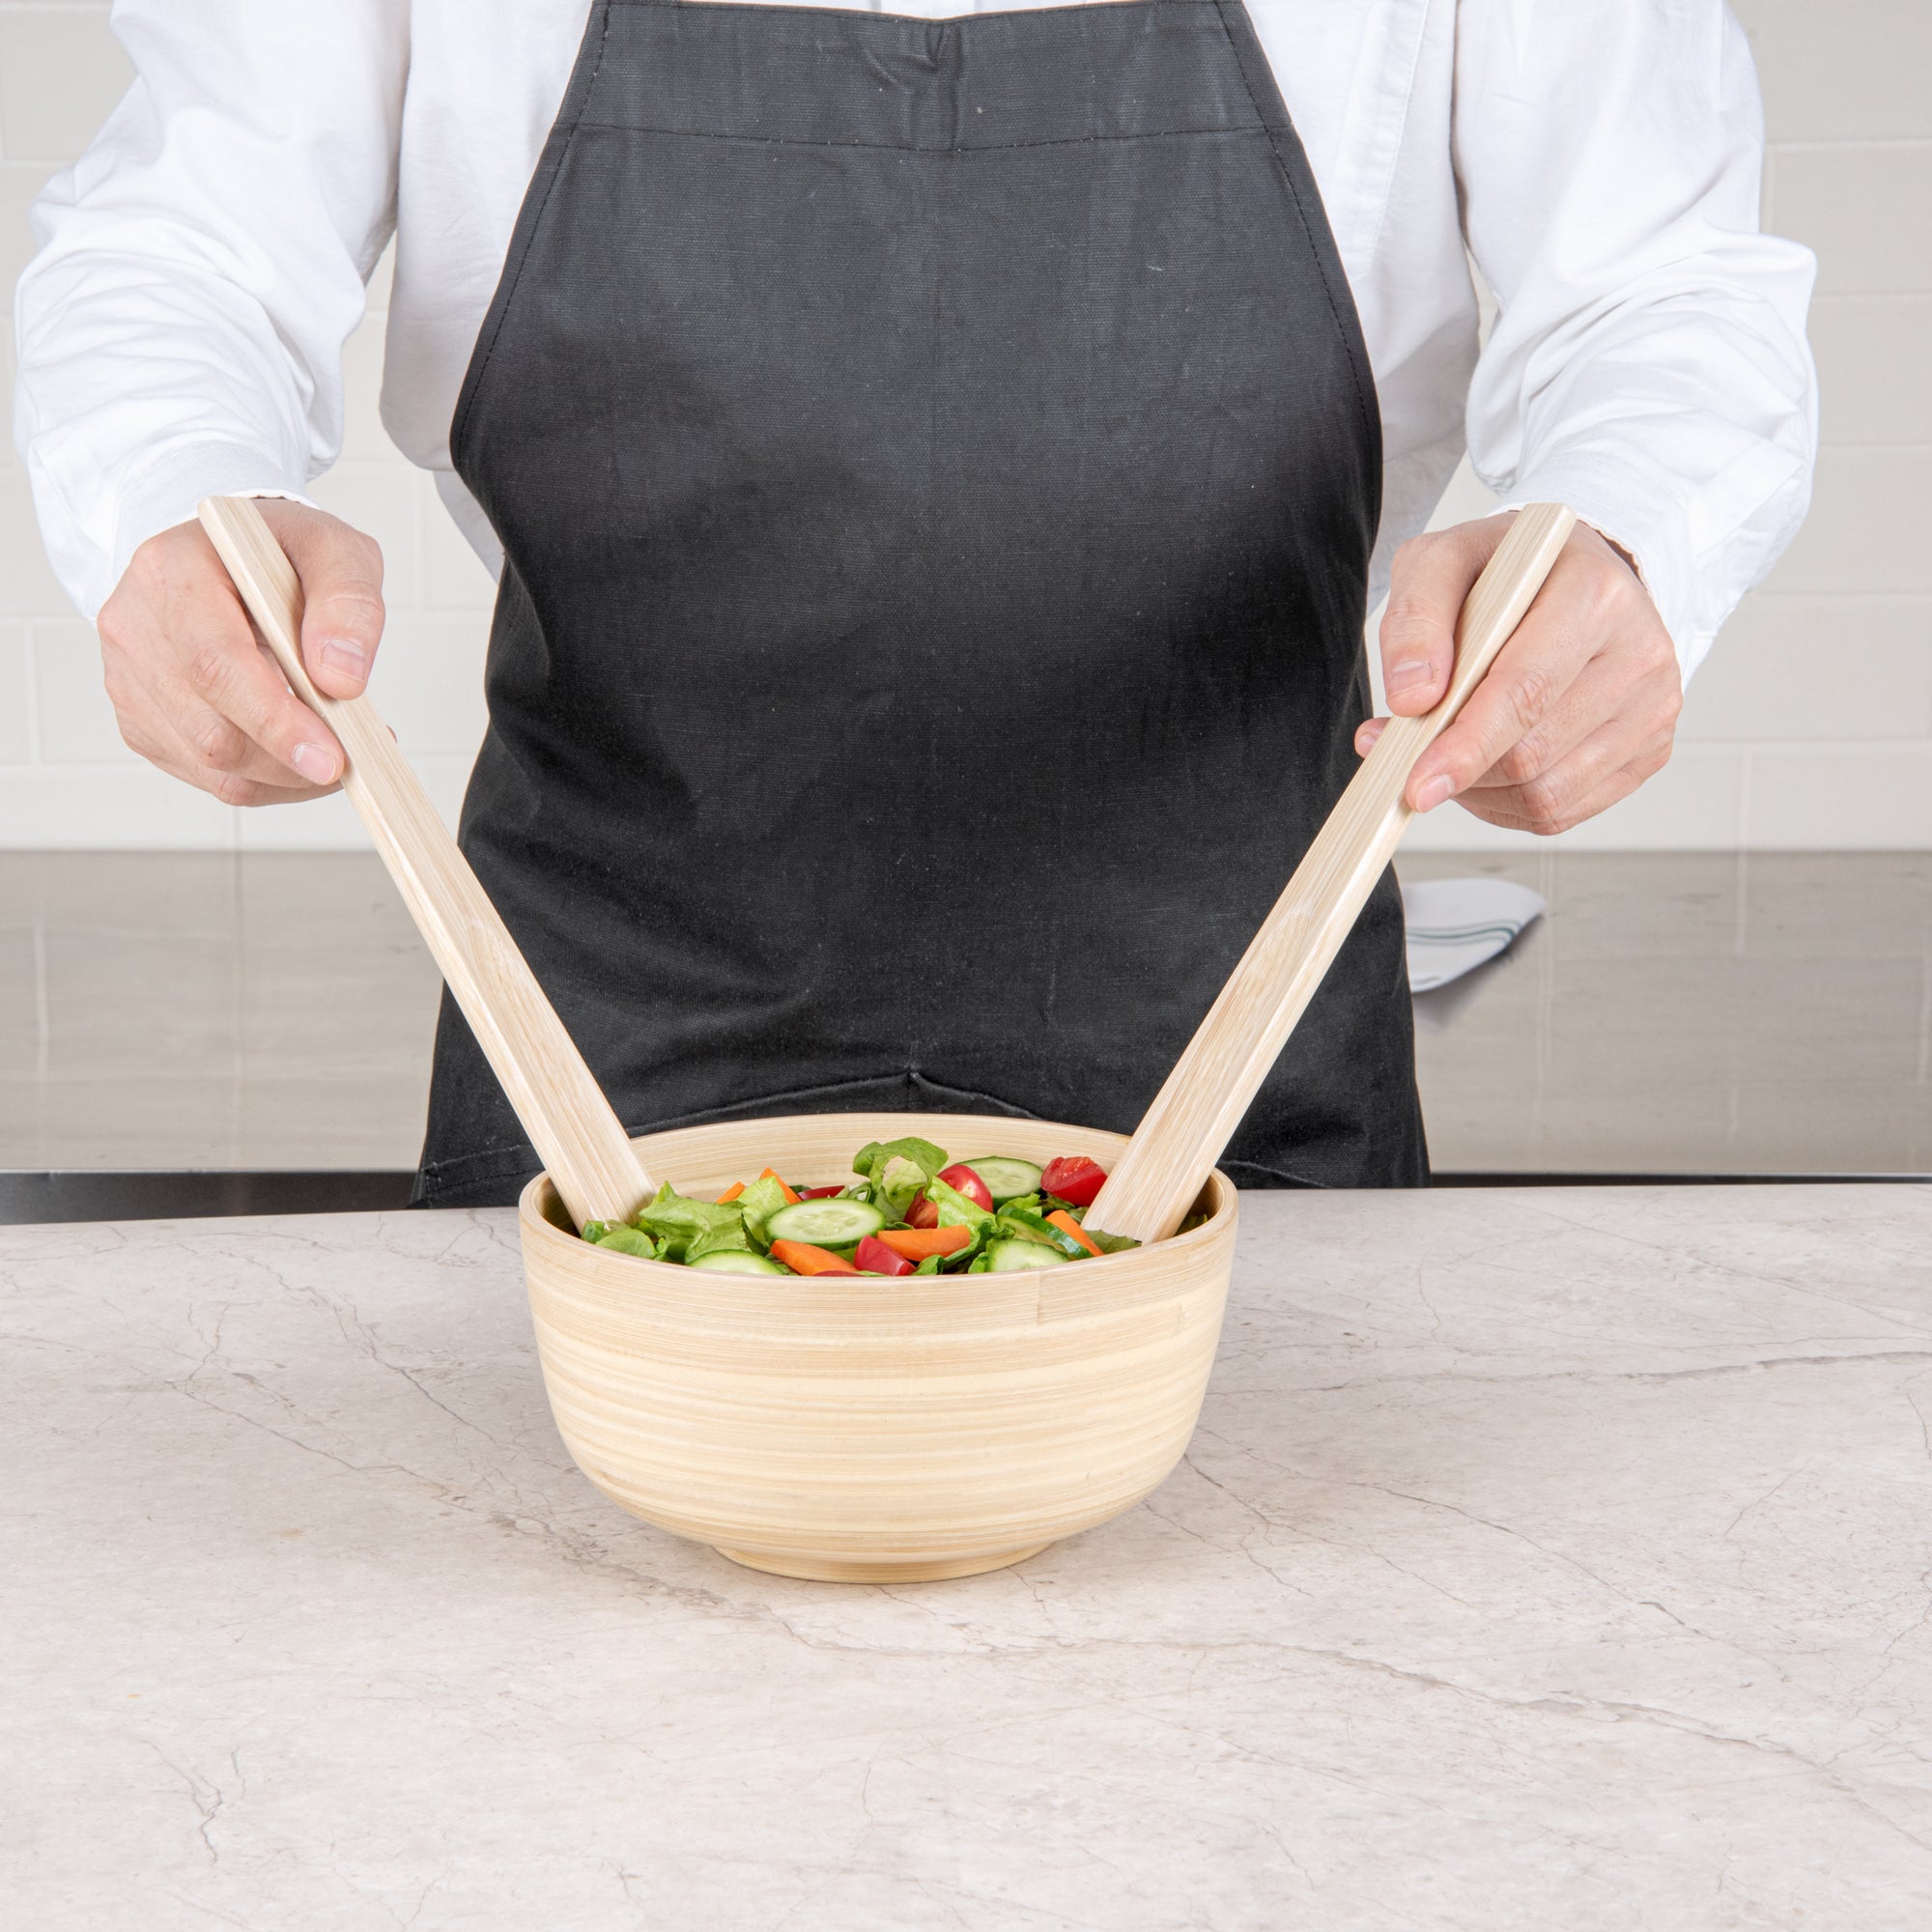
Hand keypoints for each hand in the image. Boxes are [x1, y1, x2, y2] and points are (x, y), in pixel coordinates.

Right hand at [96, 500, 384, 805]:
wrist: (227, 557)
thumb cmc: (279, 554)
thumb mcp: (333, 549)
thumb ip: (348, 602)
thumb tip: (341, 681)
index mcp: (172, 571)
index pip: (215, 665)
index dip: (275, 721)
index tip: (332, 758)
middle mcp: (136, 627)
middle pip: (211, 729)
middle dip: (291, 759)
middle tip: (355, 758)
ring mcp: (130, 679)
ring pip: (211, 764)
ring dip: (286, 775)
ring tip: (337, 747)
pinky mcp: (142, 720)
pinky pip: (208, 776)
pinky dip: (267, 779)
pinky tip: (298, 751)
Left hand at [1355, 513, 1681, 833]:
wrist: (1575, 574)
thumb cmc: (1508, 572)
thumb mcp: (1443, 559)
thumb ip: (1416, 619)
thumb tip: (1412, 698)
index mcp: (1594, 594)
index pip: (1524, 692)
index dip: (1465, 748)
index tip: (1416, 784)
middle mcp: (1640, 653)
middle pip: (1532, 754)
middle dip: (1460, 770)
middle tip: (1410, 760)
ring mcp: (1653, 708)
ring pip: (1547, 794)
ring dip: (1479, 791)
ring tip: (1450, 753)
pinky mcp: (1649, 749)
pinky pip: (1562, 810)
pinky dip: (1507, 803)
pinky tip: (1487, 767)